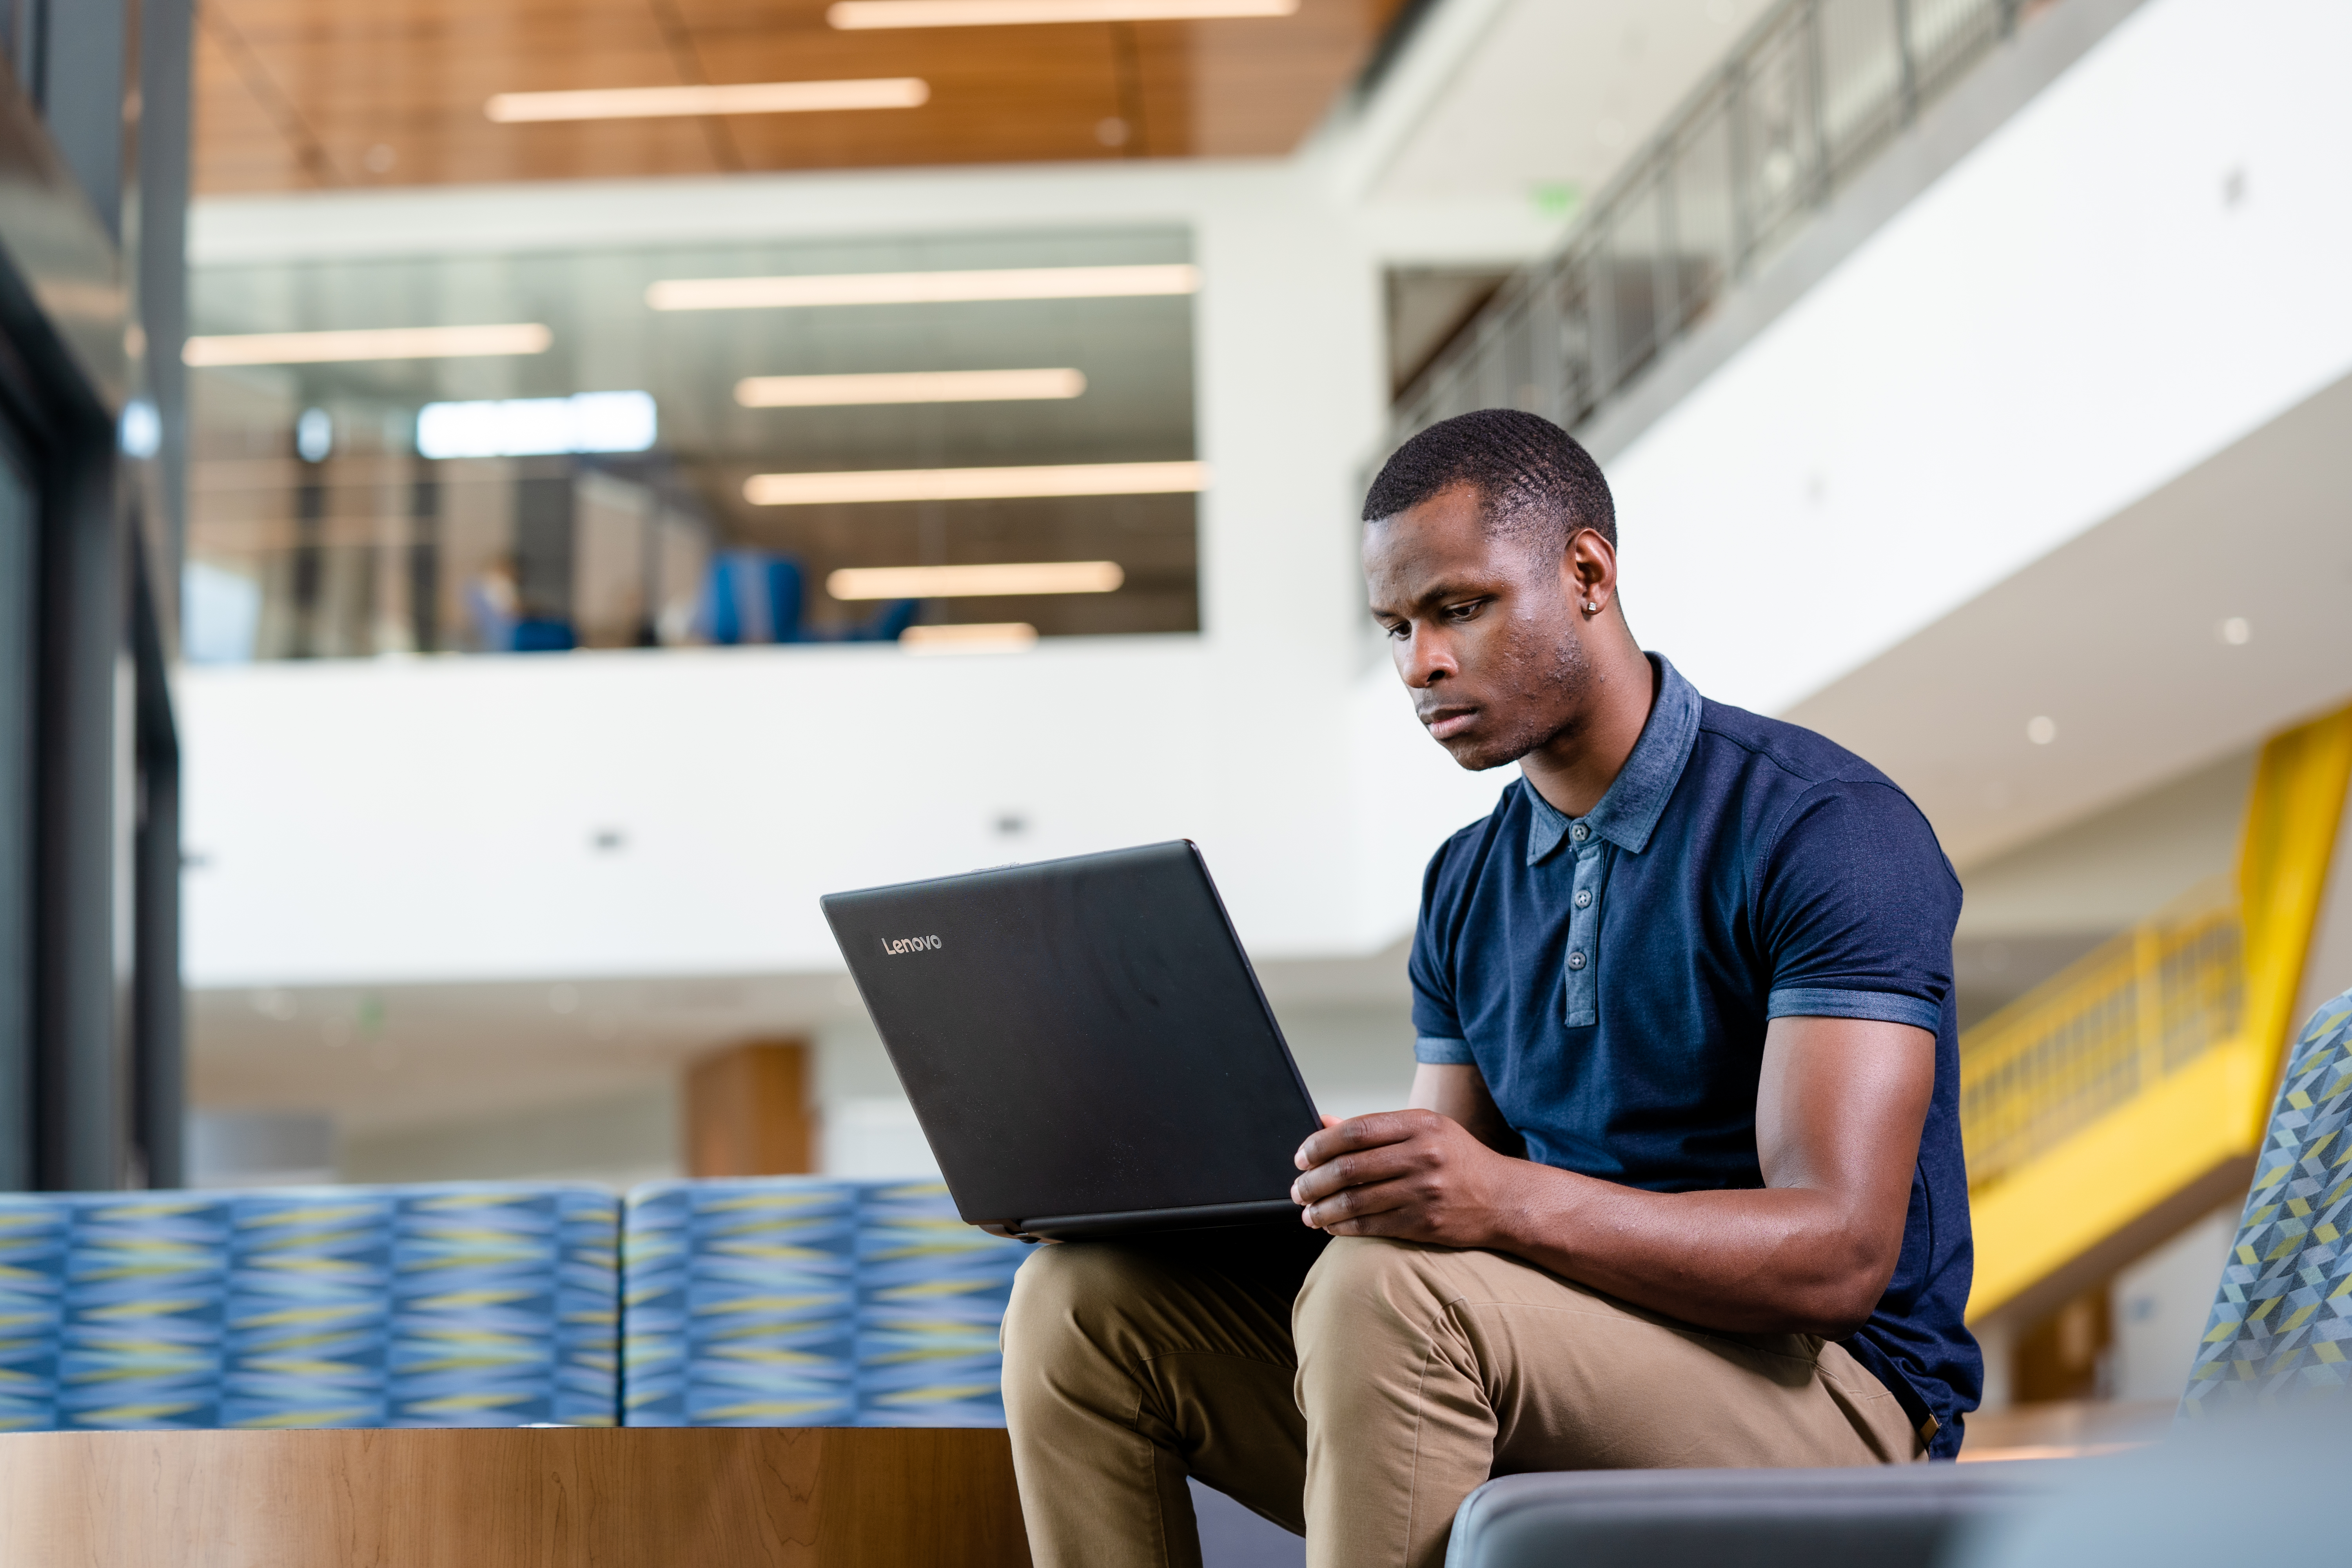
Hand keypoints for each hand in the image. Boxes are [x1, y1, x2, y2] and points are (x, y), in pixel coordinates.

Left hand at [1289, 1109, 1518, 1244]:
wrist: (1503, 1198)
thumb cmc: (1458, 1160)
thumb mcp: (1424, 1129)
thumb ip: (1374, 1127)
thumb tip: (1324, 1122)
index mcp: (1419, 1124)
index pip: (1356, 1131)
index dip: (1319, 1144)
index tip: (1301, 1157)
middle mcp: (1422, 1155)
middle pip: (1349, 1168)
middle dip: (1313, 1181)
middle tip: (1298, 1189)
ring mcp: (1424, 1191)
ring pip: (1355, 1201)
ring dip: (1322, 1209)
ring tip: (1308, 1212)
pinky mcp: (1425, 1223)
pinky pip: (1371, 1226)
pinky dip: (1343, 1227)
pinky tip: (1330, 1226)